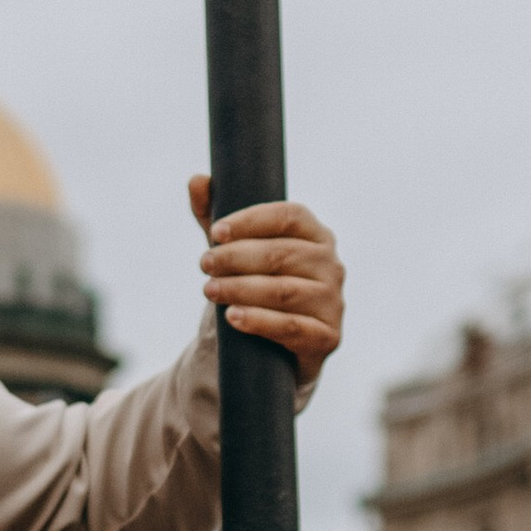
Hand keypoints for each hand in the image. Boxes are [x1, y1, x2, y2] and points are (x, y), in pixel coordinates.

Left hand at [189, 178, 344, 379]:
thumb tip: (197, 180)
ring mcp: (333, 302)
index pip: (289, 216)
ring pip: (284, 291)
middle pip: (282, 254)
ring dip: (242, 289)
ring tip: (209, 290)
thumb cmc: (255, 288)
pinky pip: (291, 326)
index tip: (215, 232)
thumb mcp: (234, 252)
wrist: (270, 350)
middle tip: (204, 263)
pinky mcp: (328, 337)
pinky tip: (233, 317)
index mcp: (316, 235)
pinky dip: (259, 321)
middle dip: (237, 257)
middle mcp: (331, 265)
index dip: (251, 221)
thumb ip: (214, 217)